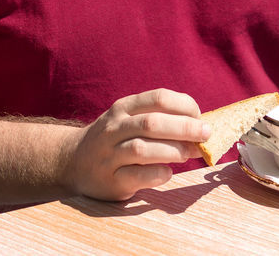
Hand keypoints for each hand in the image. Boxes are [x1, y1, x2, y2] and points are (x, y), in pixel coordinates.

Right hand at [62, 89, 211, 201]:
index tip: (200, 116)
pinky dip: (157, 174)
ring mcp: (108, 154)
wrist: (72, 162)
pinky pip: (136, 176)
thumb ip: (160, 119)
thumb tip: (201, 126)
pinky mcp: (109, 180)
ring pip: (142, 149)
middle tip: (206, 135)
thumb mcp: (130, 119)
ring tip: (188, 154)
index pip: (158, 98)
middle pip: (152, 123)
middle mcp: (114, 128)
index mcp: (123, 108)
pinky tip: (168, 172)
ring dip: (172, 151)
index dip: (185, 106)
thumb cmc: (115, 139)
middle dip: (185, 128)